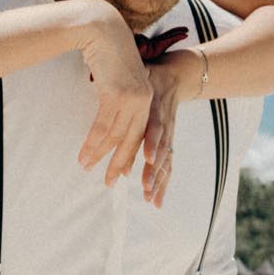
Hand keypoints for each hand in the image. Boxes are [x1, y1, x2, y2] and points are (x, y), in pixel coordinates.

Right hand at [71, 0, 150, 185]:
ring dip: (99, 155)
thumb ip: (116, 93)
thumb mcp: (115, 76)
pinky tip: (84, 154)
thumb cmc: (105, 49)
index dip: (128, 154)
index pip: (139, 132)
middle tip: (108, 182)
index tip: (120, 172)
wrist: (101, 27)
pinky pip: (103, 126)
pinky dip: (92, 143)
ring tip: (86, 168)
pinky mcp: (118, 95)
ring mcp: (132, 98)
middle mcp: (144, 100)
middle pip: (131, 140)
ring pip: (115, 136)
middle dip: (118, 163)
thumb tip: (107, 107)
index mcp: (146, 96)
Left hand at [140, 51, 202, 206]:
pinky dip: (162, 184)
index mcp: (157, 109)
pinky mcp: (168, 144)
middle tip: (142, 186)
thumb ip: (127, 79)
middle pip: (160, 151)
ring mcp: (168, 136)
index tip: (148, 157)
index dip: (153, 143)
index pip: (156, 128)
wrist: (176, 78)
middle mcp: (165, 125)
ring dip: (156, 181)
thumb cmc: (151, 76)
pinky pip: (167, 167)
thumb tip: (98, 77)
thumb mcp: (142, 72)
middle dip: (152, 170)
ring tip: (147, 197)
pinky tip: (154, 202)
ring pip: (165, 162)